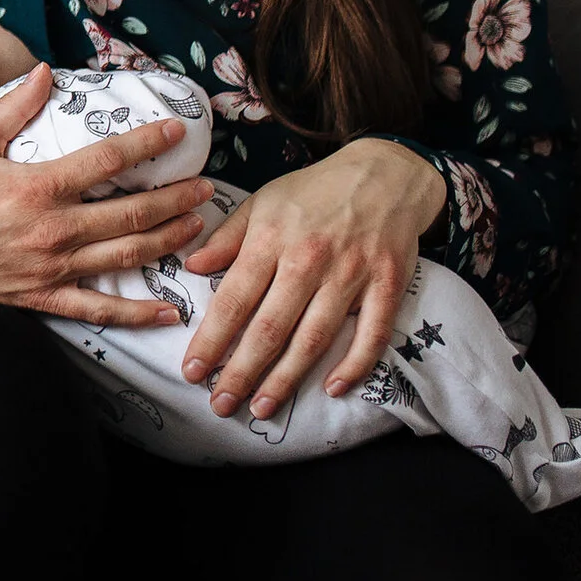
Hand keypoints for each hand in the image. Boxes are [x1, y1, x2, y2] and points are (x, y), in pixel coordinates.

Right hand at [0, 65, 215, 326]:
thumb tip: (46, 73)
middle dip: (176, 197)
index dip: (149, 142)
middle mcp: (54, 228)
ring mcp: (52, 266)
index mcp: (38, 186)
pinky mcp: (44, 297)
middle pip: (133, 211)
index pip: (108, 160)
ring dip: (169, 240)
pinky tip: (168, 311)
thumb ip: (13, 109)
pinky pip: (99, 309)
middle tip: (203, 186)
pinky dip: (137, 313)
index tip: (178, 130)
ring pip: (126, 255)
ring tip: (196, 226)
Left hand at [178, 137, 441, 419]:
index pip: (233, 299)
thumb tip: (191, 267)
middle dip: (242, 372)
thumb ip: (228, 238)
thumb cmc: (314, 191)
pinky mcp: (388, 284)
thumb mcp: (262, 202)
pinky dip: (355, 364)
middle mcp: (309, 260)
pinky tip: (333, 388)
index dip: (211, 340)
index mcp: (272, 240)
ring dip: (287, 378)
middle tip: (221, 405)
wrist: (384, 172)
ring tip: (262, 408)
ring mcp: (351, 274)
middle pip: (270, 328)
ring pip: (314, 338)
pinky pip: (372, 333)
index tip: (192, 371)